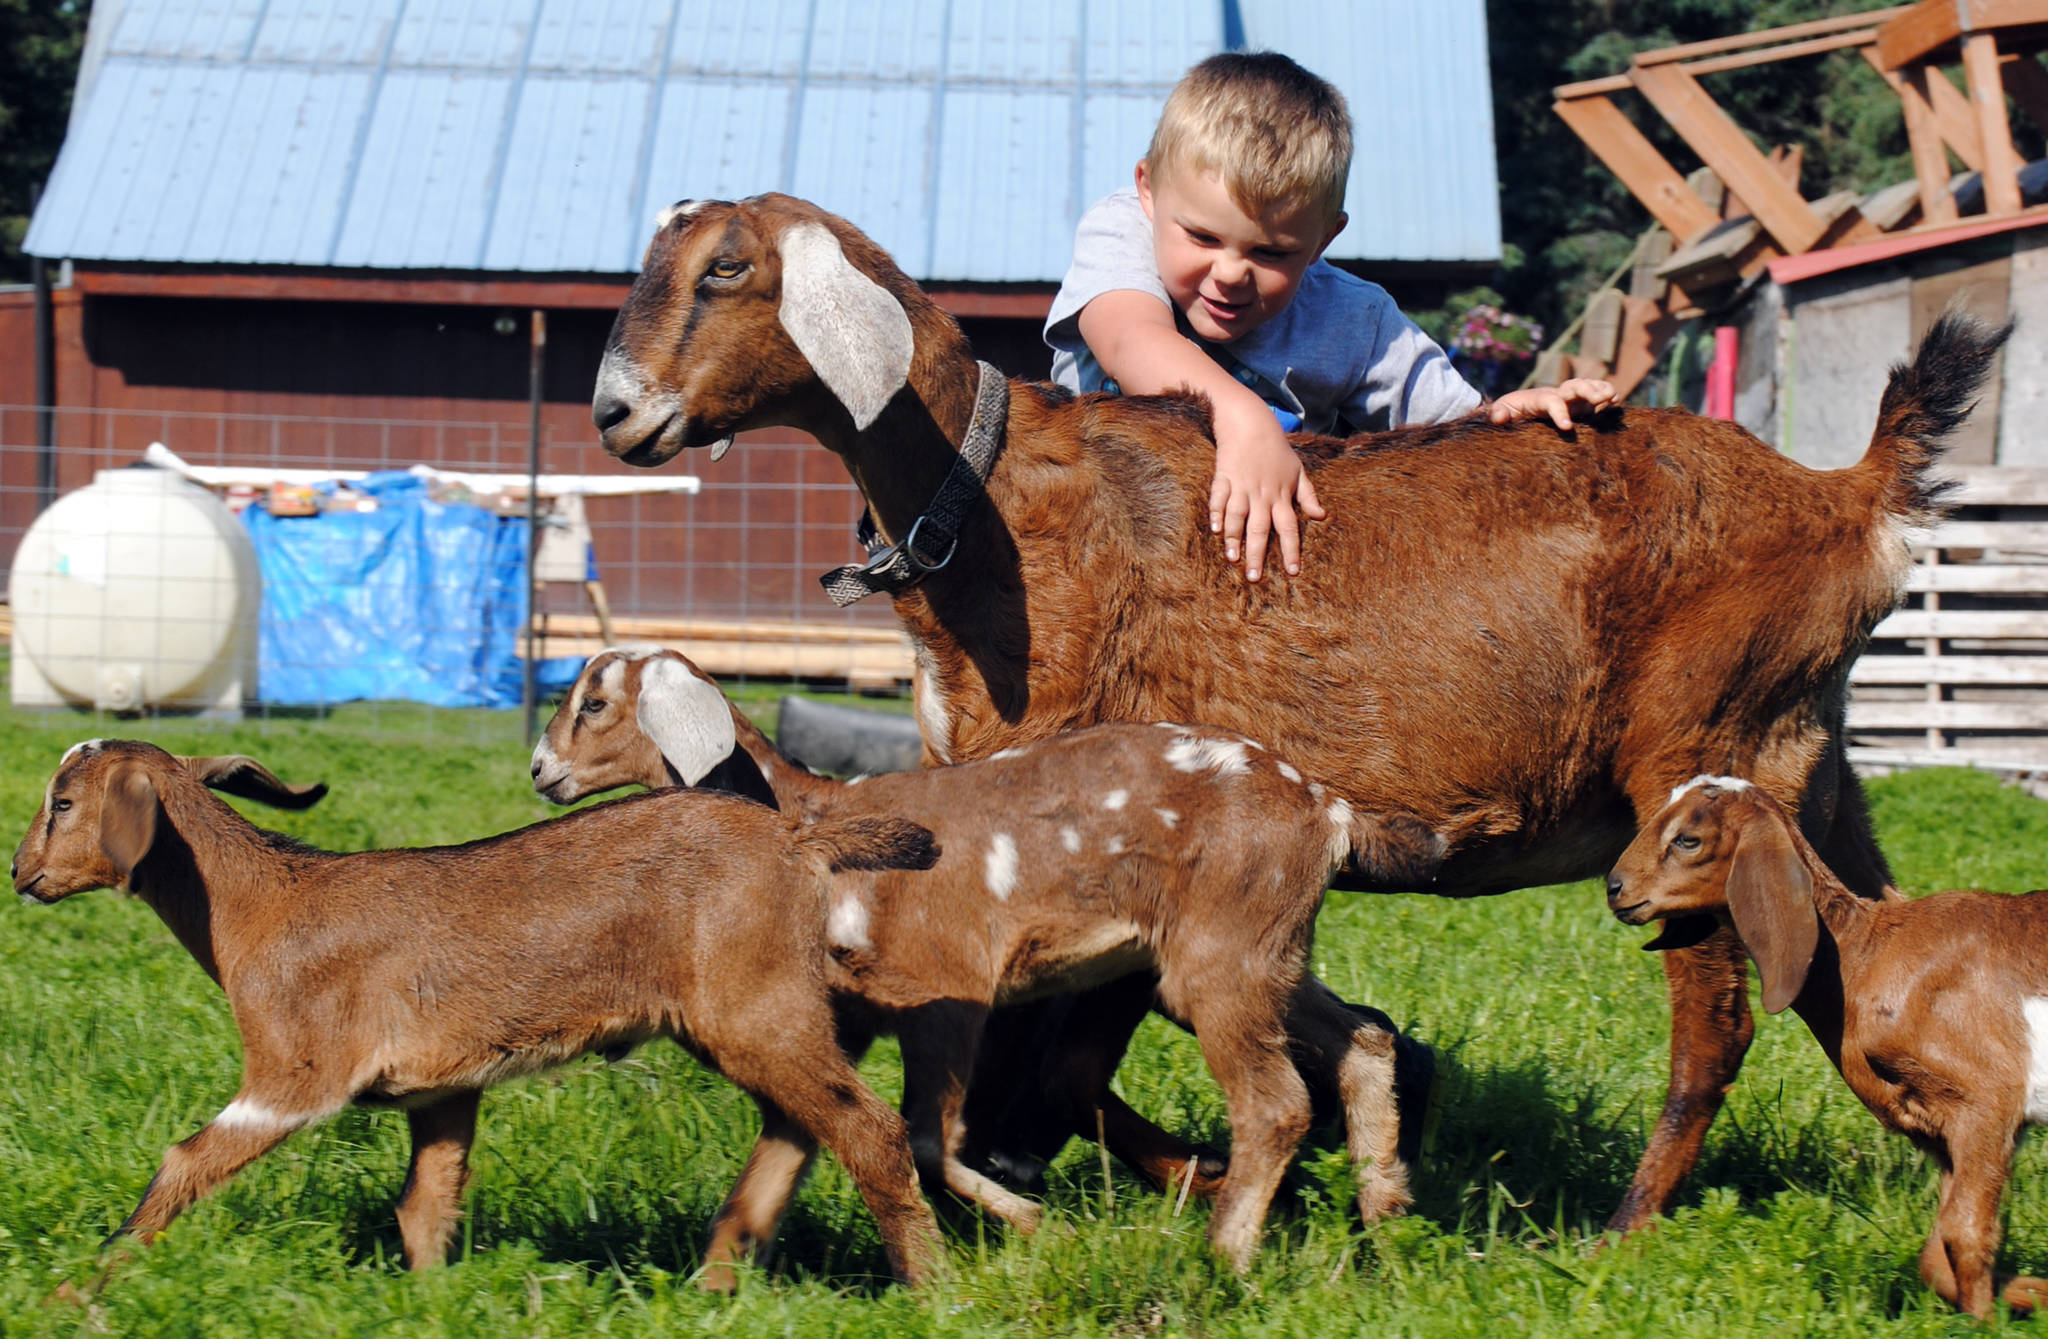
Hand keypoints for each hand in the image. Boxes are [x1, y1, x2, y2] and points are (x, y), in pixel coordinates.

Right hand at [1208, 399, 1324, 581]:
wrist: (1250, 422)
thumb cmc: (1276, 449)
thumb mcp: (1298, 471)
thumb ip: (1308, 495)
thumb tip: (1321, 516)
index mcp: (1281, 495)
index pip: (1289, 528)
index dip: (1291, 551)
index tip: (1292, 572)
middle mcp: (1262, 494)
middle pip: (1260, 529)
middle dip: (1257, 555)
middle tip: (1254, 578)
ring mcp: (1242, 486)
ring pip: (1238, 517)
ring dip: (1234, 539)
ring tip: (1232, 559)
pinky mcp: (1223, 476)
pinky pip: (1219, 498)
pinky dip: (1216, 513)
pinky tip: (1215, 530)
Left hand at [1488, 377, 1618, 429]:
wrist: (1515, 408)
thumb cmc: (1508, 410)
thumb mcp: (1500, 411)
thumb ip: (1498, 413)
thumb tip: (1498, 416)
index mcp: (1538, 398)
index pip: (1550, 401)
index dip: (1559, 412)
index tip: (1566, 427)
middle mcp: (1557, 395)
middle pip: (1574, 386)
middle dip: (1588, 390)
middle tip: (1602, 398)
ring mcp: (1570, 401)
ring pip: (1587, 389)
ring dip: (1601, 390)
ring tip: (1614, 397)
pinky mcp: (1579, 408)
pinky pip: (1594, 401)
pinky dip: (1605, 399)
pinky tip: (1616, 402)